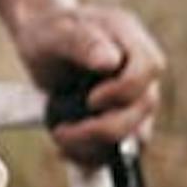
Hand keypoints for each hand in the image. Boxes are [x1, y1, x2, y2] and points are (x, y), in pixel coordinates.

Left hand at [12, 2, 164, 163]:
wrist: (38, 43)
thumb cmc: (47, 32)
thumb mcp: (55, 32)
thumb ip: (82, 42)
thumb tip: (109, 61)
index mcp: (129, 37)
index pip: (148, 67)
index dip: (124, 90)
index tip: (91, 101)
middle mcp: (139, 68)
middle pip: (145, 105)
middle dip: (106, 127)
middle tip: (62, 131)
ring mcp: (135, 95)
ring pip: (138, 132)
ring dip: (99, 145)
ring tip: (61, 139)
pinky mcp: (122, 117)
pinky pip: (121, 147)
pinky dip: (95, 154)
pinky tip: (67, 152)